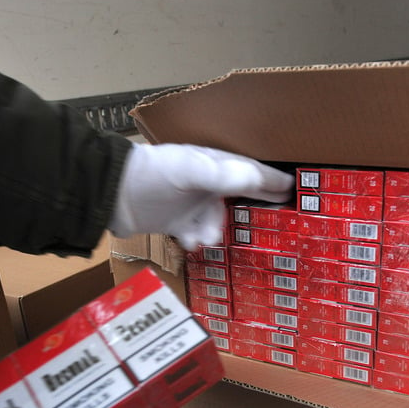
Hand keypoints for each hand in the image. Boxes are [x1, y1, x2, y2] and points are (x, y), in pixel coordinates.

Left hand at [111, 143, 293, 250]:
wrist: (113, 194)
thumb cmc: (153, 175)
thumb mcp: (190, 170)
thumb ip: (221, 175)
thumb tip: (256, 177)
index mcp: (213, 165)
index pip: (251, 171)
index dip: (273, 180)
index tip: (295, 187)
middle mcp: (206, 183)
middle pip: (240, 195)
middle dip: (257, 205)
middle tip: (279, 216)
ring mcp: (191, 204)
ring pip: (217, 221)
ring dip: (214, 231)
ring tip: (204, 237)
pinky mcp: (177, 223)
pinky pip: (198, 235)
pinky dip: (197, 241)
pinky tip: (190, 242)